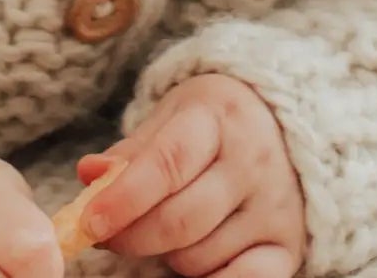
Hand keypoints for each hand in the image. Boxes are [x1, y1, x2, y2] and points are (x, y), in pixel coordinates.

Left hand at [73, 75, 305, 277]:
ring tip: (167, 227)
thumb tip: (89, 175)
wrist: (281, 123)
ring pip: (200, 257)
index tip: (88, 222)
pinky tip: (195, 259)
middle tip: (108, 235)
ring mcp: (275, 207)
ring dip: (168, 254)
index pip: (168, 164)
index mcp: (219, 118)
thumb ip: (130, 152)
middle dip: (133, 237)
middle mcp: (253, 162)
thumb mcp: (171, 119)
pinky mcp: (288, 245)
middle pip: (180, 221)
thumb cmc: (213, 124)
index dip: (124, 198)